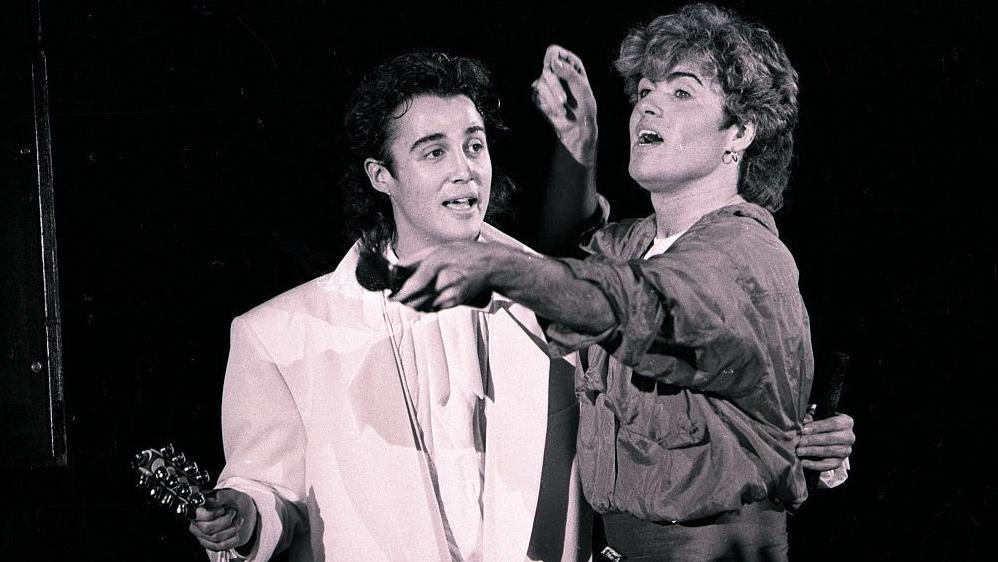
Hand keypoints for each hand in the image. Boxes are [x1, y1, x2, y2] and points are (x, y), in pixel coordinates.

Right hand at [188, 488, 257, 551]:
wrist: (241, 512)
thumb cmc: (231, 502)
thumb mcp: (228, 494)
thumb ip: (219, 496)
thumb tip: (208, 500)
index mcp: (196, 509)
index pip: (198, 515)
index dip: (213, 514)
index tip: (222, 509)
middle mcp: (196, 524)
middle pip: (208, 528)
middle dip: (226, 521)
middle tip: (233, 513)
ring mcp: (202, 536)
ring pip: (216, 539)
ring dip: (232, 529)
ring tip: (237, 520)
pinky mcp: (210, 545)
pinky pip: (221, 547)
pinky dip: (233, 539)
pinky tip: (236, 531)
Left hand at [392, 241, 510, 311]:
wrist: (490, 265)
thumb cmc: (467, 254)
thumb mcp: (439, 248)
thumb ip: (415, 259)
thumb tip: (397, 267)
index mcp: (439, 263)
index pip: (415, 284)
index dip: (401, 293)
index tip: (392, 296)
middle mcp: (445, 280)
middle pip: (416, 300)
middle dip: (404, 300)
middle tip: (398, 295)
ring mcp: (451, 293)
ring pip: (423, 307)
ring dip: (414, 303)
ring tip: (412, 295)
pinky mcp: (455, 302)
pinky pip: (434, 308)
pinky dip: (426, 305)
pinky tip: (427, 296)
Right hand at [531, 44, 597, 166]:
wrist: (578, 126)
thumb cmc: (584, 105)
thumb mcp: (581, 87)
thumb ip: (569, 73)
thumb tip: (554, 62)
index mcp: (569, 64)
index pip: (553, 51)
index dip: (552, 58)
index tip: (555, 68)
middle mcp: (556, 71)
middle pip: (546, 69)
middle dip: (555, 86)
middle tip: (564, 100)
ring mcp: (545, 82)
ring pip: (540, 84)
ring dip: (552, 98)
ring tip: (564, 108)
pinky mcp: (538, 95)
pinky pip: (537, 95)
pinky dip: (548, 104)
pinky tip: (558, 110)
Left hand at [797, 412, 854, 470]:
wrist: (824, 435)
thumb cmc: (819, 423)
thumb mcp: (817, 416)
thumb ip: (810, 418)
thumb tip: (800, 425)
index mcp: (846, 422)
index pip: (833, 424)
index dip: (817, 427)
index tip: (803, 429)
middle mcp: (849, 437)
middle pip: (830, 438)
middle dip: (812, 440)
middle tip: (798, 441)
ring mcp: (845, 451)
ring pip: (828, 451)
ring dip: (811, 451)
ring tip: (798, 451)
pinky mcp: (839, 462)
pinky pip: (827, 465)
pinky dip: (814, 465)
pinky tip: (803, 462)